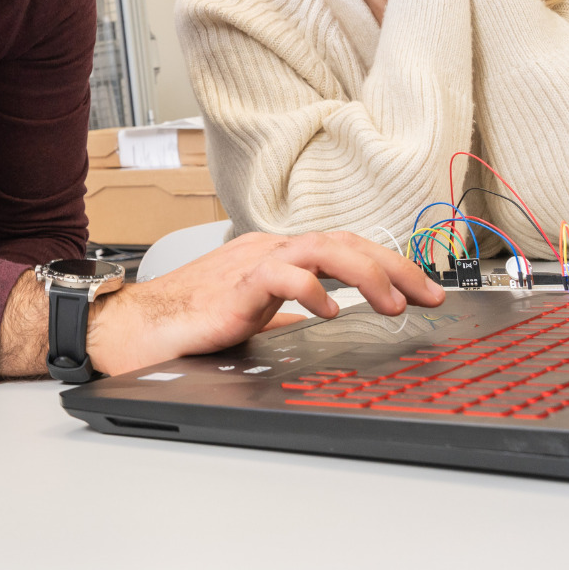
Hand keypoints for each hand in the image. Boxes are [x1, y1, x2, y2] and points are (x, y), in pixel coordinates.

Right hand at [86, 230, 443, 375]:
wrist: (137, 327)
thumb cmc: (188, 323)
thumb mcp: (255, 319)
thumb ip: (287, 317)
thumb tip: (322, 327)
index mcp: (277, 255)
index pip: (345, 247)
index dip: (391, 264)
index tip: (427, 289)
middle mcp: (270, 249)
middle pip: (346, 241)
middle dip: (396, 267)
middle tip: (431, 295)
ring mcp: (253, 262)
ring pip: (322, 249)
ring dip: (366, 274)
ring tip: (393, 303)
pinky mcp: (235, 284)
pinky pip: (281, 275)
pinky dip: (310, 289)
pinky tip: (329, 310)